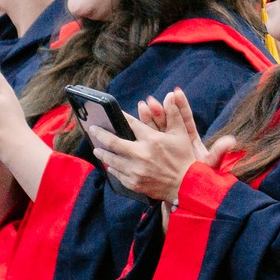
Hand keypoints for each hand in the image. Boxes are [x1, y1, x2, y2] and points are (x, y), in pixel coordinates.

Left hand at [91, 89, 226, 204]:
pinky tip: (110, 164)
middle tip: (92, 130)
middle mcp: (141, 154)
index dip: (120, 118)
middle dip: (100, 134)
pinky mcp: (133, 182)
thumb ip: (174, 113)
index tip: (111, 115)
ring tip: (97, 149)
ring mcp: (136, 170)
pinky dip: (112, 168)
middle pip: (113, 142)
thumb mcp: (181, 134)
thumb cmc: (184, 158)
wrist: (187, 185)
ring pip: (111, 159)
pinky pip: (117, 174)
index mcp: (152, 140)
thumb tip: (171, 94)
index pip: (131, 124)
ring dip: (102, 153)